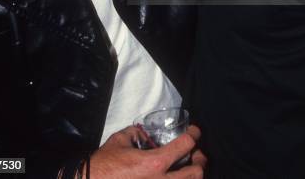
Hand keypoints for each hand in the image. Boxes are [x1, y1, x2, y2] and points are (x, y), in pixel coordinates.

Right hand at [87, 125, 205, 177]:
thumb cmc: (103, 165)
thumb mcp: (119, 141)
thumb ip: (134, 133)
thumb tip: (140, 133)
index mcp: (155, 162)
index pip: (186, 144)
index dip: (194, 134)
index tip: (194, 131)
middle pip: (196, 173)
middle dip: (200, 161)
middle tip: (197, 155)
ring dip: (192, 177)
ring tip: (188, 170)